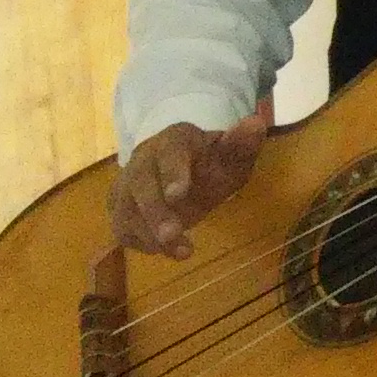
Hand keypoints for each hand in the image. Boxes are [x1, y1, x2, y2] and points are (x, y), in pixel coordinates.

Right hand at [109, 106, 270, 257]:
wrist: (187, 172)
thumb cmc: (211, 163)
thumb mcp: (232, 156)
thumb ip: (242, 144)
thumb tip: (257, 123)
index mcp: (174, 141)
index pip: (169, 152)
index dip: (172, 172)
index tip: (179, 194)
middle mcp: (144, 160)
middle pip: (140, 184)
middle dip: (155, 212)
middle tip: (173, 234)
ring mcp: (127, 184)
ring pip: (126, 208)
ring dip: (149, 233)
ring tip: (182, 252)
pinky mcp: (120, 207)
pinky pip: (121, 226)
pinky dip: (141, 242)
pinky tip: (167, 250)